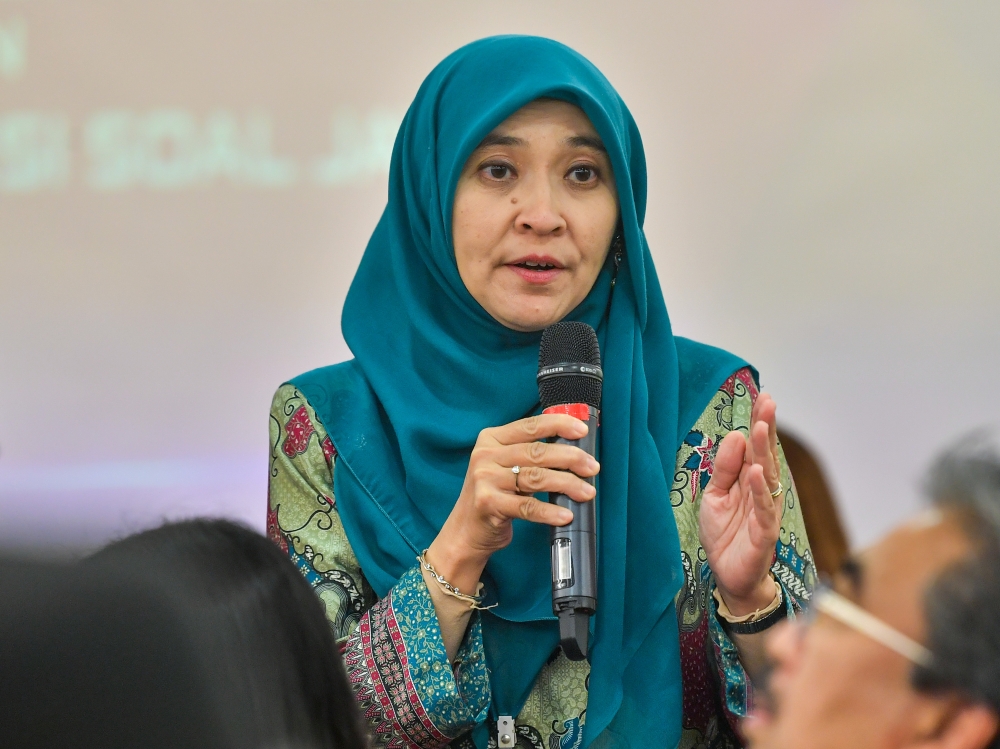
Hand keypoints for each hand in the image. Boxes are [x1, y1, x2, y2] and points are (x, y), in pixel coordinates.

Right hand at [427, 414, 599, 594]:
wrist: (465, 531)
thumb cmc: (494, 496)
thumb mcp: (504, 467)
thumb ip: (529, 454)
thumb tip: (574, 449)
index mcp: (491, 439)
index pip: (530, 426)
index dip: (559, 425)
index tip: (582, 431)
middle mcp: (485, 455)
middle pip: (537, 452)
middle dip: (571, 458)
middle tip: (593, 468)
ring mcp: (484, 479)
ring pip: (536, 478)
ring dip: (567, 484)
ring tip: (587, 492)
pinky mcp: (488, 503)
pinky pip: (527, 506)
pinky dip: (549, 511)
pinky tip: (565, 515)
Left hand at [699, 393, 782, 615]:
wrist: (728, 575)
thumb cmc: (725, 535)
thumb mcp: (715, 496)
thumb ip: (724, 469)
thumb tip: (735, 436)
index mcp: (749, 481)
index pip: (756, 447)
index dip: (760, 423)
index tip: (763, 397)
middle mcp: (761, 492)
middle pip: (764, 455)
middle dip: (766, 428)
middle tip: (768, 402)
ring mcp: (765, 511)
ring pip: (767, 477)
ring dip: (764, 452)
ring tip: (761, 428)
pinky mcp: (764, 533)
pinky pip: (763, 509)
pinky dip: (759, 491)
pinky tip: (756, 472)